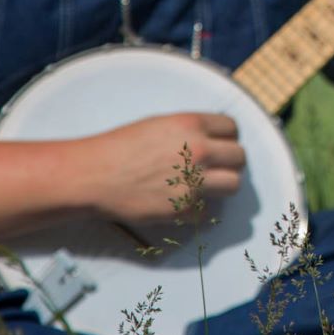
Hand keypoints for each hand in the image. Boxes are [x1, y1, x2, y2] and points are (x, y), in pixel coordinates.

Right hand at [81, 112, 245, 225]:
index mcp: (191, 124)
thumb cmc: (119, 147)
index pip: (232, 128)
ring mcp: (194, 181)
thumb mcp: (159, 125)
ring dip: (223, 185)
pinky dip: (198, 208)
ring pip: (234, 184)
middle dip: (230, 162)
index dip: (227, 137)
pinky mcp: (184, 208)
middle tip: (216, 167)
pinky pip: (207, 209)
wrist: (93, 175)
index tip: (221, 144)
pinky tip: (182, 201)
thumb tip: (211, 139)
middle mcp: (199, 151)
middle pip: (240, 157)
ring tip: (206, 186)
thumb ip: (189, 131)